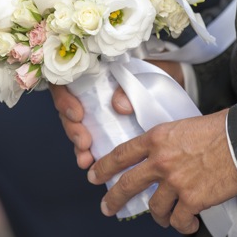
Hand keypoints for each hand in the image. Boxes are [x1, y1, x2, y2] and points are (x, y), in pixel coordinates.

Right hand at [50, 59, 183, 168]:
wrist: (172, 85)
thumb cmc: (152, 76)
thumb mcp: (143, 77)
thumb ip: (128, 87)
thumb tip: (118, 106)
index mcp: (90, 73)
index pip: (64, 83)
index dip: (64, 99)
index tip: (78, 114)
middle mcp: (88, 93)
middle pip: (67, 110)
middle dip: (73, 130)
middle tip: (85, 143)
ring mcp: (95, 111)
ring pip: (76, 128)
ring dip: (78, 146)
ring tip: (86, 160)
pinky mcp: (106, 128)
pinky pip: (91, 140)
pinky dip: (90, 153)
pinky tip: (92, 163)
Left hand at [87, 109, 236, 233]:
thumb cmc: (218, 129)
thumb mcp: (182, 126)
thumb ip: (165, 143)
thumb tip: (157, 158)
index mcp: (156, 138)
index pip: (121, 154)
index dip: (104, 167)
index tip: (93, 175)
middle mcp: (160, 161)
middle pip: (127, 185)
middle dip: (113, 199)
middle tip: (107, 208)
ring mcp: (175, 182)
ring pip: (155, 208)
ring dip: (160, 216)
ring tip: (167, 218)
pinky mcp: (192, 200)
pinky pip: (178, 221)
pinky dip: (183, 225)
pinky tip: (190, 224)